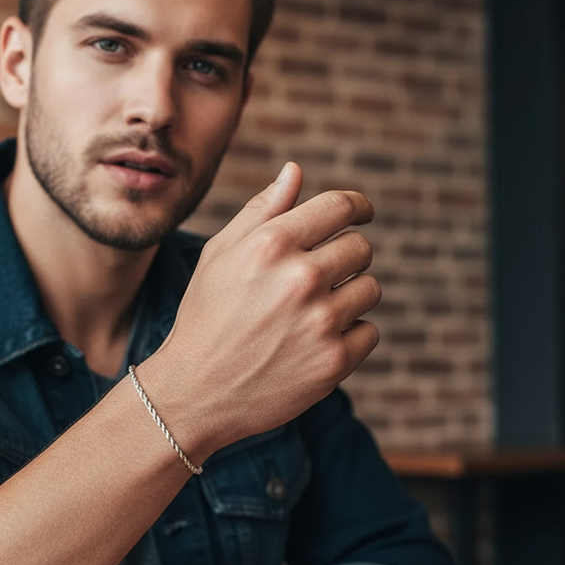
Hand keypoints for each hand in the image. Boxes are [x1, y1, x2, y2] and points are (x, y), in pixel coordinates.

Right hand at [139, 162, 380, 459]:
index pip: (341, 207)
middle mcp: (300, 278)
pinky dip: (349, 336)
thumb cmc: (206, 316)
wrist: (194, 392)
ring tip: (311, 315)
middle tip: (317, 279)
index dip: (358, 206)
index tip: (362, 214)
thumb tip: (295, 171)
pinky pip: (369, 332)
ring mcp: (321, 321)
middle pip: (361, 248)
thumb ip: (261, 211)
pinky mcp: (334, 361)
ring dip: (349, 297)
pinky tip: (314, 343)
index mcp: (271, 244)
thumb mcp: (220, 256)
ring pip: (369, 289)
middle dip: (345, 258)